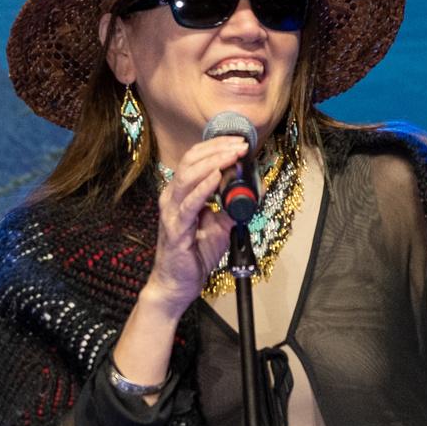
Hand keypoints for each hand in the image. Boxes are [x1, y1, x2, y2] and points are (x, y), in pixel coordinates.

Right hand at [142, 134, 247, 313]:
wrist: (177, 283)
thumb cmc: (194, 254)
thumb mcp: (221, 225)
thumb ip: (233, 206)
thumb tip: (255, 190)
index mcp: (181, 192)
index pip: (196, 158)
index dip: (217, 146)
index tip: (240, 142)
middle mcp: (172, 197)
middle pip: (191, 161)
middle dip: (218, 149)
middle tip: (241, 145)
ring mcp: (171, 212)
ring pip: (188, 176)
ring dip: (213, 162)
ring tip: (233, 155)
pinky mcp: (176, 229)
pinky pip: (189, 204)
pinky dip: (204, 187)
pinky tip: (216, 177)